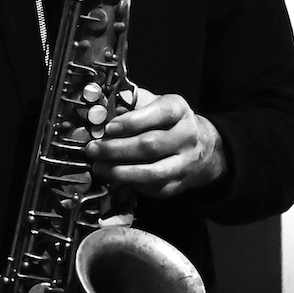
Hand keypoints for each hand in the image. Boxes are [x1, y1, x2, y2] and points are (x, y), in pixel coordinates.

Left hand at [89, 86, 226, 197]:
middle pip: (150, 145)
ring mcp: (184, 163)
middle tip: (93, 149)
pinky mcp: (177, 184)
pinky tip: (113, 177)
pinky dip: (129, 183)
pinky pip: (151, 187)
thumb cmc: (167, 123)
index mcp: (179, 110)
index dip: (132, 122)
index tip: (108, 127)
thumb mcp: (154, 104)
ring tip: (99, 167)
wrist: (200, 148)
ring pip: (152, 172)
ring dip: (120, 171)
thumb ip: (132, 104)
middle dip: (116, 149)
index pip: (160, 113)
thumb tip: (103, 110)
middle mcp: (187, 136)